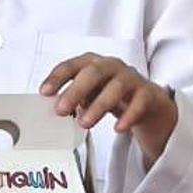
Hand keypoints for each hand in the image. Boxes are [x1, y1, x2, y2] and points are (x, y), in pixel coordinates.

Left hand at [40, 53, 177, 163]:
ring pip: (116, 86)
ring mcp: (131, 78)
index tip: (45, 92)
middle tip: (61, 110)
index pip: (72, 65)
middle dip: (75, 90)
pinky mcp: (147, 93)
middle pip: (94, 72)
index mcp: (91, 64)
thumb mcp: (88, 94)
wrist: (146, 101)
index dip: (57, 77)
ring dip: (98, 105)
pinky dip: (128, 116)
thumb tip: (54, 111)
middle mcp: (111, 66)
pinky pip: (139, 102)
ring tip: (84, 123)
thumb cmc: (108, 93)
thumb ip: (72, 100)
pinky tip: (117, 128)